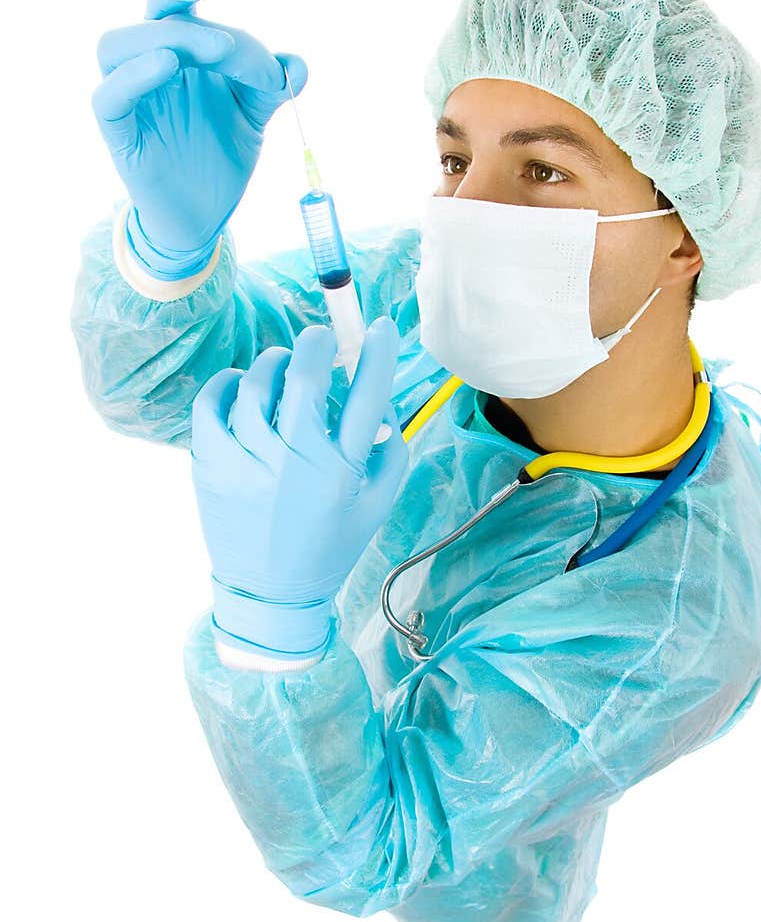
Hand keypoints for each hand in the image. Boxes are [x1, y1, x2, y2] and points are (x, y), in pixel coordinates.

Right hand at [92, 0, 306, 275]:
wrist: (202, 217)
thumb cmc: (219, 157)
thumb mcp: (252, 118)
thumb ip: (270, 89)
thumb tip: (295, 65)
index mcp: (182, 51)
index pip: (181, 1)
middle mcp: (151, 64)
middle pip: (151, 8)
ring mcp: (132, 97)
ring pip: (118, 46)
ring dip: (165, 35)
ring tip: (217, 47)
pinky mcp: (120, 134)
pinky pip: (109, 97)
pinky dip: (133, 76)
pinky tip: (167, 65)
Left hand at [191, 318, 408, 656]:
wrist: (270, 594)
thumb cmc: (329, 545)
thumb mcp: (377, 506)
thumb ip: (390, 452)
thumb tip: (380, 398)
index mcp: (341, 471)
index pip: (369, 394)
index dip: (379, 351)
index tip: (382, 327)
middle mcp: (295, 461)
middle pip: (306, 375)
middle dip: (317, 343)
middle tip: (319, 341)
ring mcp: (247, 461)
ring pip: (258, 382)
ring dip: (274, 363)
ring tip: (281, 369)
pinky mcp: (211, 463)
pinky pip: (212, 401)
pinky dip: (227, 382)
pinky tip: (241, 385)